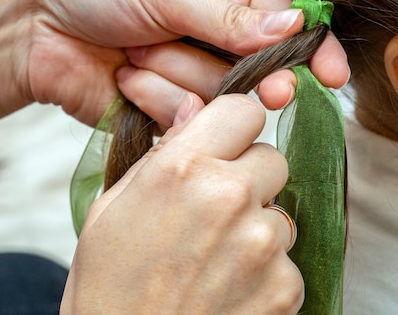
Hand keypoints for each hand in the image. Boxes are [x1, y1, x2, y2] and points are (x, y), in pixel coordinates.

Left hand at [21, 0, 307, 125]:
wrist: (37, 30)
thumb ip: (231, 18)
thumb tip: (293, 26)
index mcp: (226, 0)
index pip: (286, 26)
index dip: (312, 51)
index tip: (333, 76)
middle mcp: (215, 43)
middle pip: (259, 73)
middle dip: (252, 80)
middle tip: (266, 89)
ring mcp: (191, 80)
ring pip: (218, 100)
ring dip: (174, 77)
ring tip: (134, 52)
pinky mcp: (166, 113)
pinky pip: (184, 122)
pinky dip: (155, 101)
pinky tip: (126, 80)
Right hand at [61, 94, 303, 314]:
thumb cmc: (109, 288)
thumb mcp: (113, 208)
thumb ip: (162, 151)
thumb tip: (194, 106)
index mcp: (182, 169)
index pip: (245, 111)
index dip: (236, 127)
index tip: (227, 146)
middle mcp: (229, 197)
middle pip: (273, 158)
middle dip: (249, 178)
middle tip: (215, 211)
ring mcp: (261, 245)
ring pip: (281, 212)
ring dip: (257, 228)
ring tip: (215, 260)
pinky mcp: (284, 288)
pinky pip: (288, 261)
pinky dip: (266, 274)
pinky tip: (228, 290)